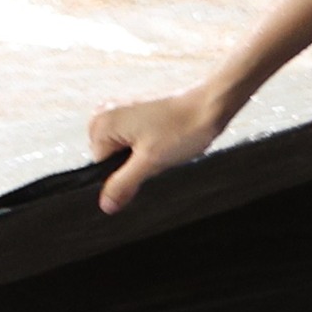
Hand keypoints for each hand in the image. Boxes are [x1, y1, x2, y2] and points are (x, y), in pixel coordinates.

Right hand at [88, 85, 235, 213]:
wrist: (210, 106)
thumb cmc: (183, 127)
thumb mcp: (150, 163)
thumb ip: (123, 185)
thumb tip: (106, 205)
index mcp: (101, 123)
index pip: (102, 166)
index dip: (126, 171)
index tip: (147, 161)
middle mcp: (105, 112)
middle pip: (113, 157)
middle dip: (136, 161)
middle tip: (158, 150)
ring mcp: (122, 109)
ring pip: (127, 149)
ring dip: (145, 153)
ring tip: (165, 141)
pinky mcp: (137, 109)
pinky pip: (136, 138)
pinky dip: (151, 142)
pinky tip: (167, 135)